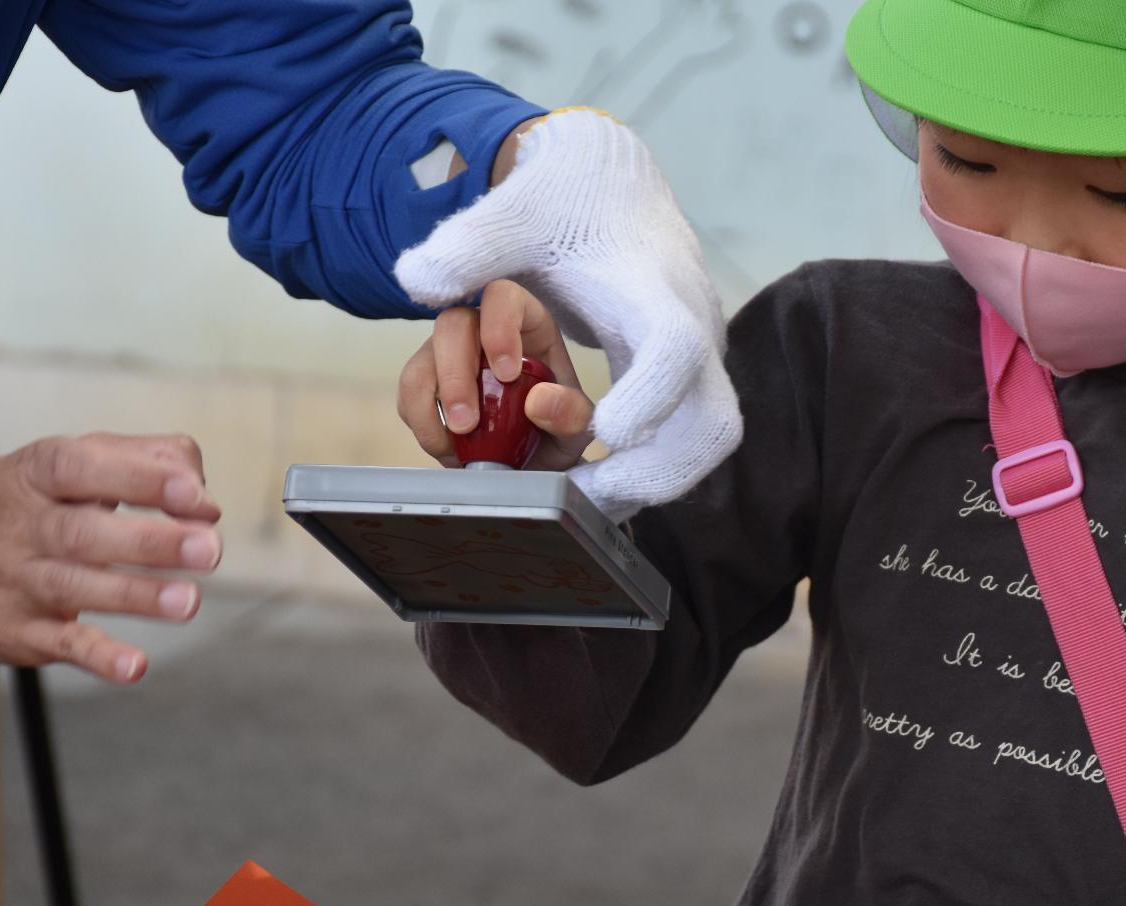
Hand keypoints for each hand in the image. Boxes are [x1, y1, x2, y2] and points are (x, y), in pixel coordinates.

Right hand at [0, 432, 222, 683]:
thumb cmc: (16, 502)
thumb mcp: (65, 461)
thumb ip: (142, 461)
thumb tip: (203, 496)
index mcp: (40, 474)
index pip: (86, 467)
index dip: (140, 478)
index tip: (194, 492)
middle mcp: (27, 526)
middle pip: (87, 532)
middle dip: (151, 541)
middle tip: (209, 548)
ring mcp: (19, 581)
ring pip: (77, 588)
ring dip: (136, 596)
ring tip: (188, 602)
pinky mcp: (17, 631)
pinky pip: (60, 645)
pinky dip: (97, 657)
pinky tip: (134, 667)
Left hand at [393, 109, 741, 520]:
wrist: (614, 182)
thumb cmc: (565, 200)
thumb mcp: (514, 213)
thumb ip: (469, 245)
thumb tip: (415, 283)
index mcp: (652, 286)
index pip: (673, 349)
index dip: (650, 398)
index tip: (607, 433)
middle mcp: (692, 326)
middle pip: (709, 423)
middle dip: (653, 473)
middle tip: (590, 496)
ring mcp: (701, 356)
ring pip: (704, 442)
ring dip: (649, 483)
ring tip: (584, 502)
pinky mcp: (692, 374)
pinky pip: (685, 439)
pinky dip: (647, 470)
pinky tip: (599, 489)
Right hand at [396, 280, 592, 471]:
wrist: (534, 460)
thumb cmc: (556, 429)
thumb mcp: (577, 428)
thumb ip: (571, 415)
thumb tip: (539, 402)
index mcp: (525, 323)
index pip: (502, 297)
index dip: (498, 327)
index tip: (507, 374)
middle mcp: (481, 330)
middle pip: (451, 326)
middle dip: (455, 376)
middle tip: (468, 424)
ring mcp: (448, 355)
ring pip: (421, 361)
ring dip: (429, 405)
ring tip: (456, 444)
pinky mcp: (426, 385)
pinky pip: (408, 395)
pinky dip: (422, 425)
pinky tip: (450, 449)